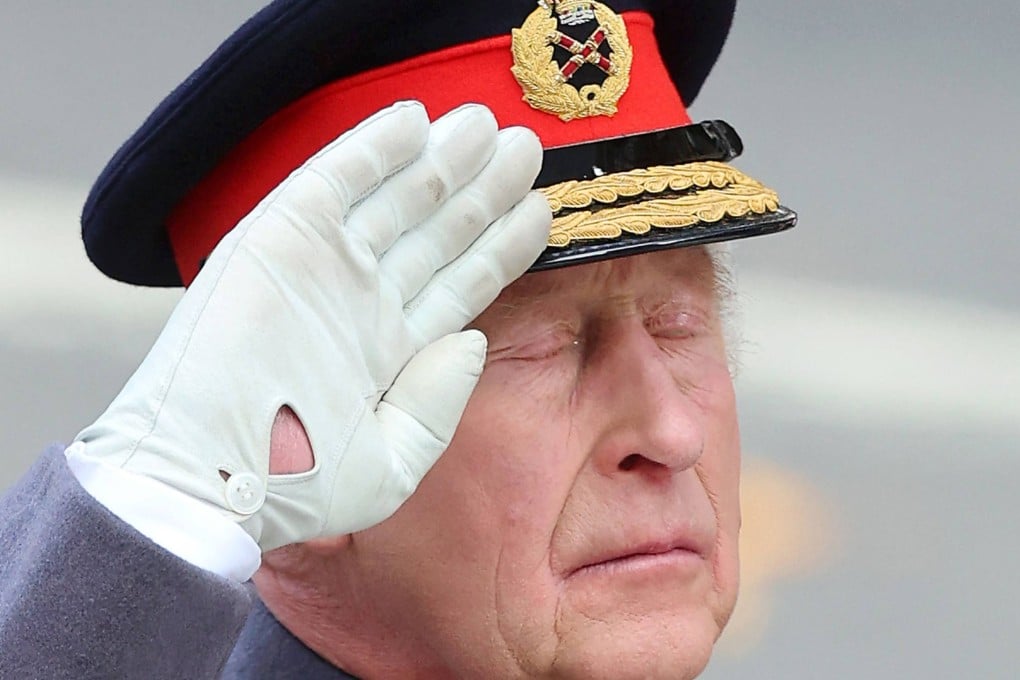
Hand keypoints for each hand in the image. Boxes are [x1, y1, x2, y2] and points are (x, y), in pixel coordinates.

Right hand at [72, 101, 550, 550]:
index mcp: (392, 350)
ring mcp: (324, 266)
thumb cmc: (295, 488)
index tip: (542, 210)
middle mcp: (364, 300)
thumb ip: (438, 402)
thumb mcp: (392, 463)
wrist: (207, 477)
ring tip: (494, 126)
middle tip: (528, 148)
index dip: (502, 246)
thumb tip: (473, 340)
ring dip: (445, 161)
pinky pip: (334, 180)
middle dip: (485, 191)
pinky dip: (372, 148)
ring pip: (399, 198)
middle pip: (440, 232)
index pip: (461, 282)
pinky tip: (417, 121)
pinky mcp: (279, 238)